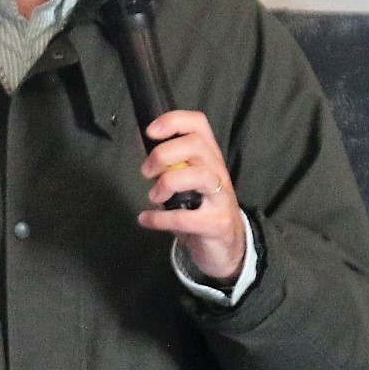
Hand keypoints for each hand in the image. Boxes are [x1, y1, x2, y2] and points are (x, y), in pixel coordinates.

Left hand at [137, 109, 245, 281]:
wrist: (227, 248)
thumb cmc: (200, 210)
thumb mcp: (185, 183)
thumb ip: (167, 164)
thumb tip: (141, 142)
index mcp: (208, 158)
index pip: (198, 125)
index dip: (174, 121)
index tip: (150, 131)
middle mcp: (217, 172)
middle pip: (196, 145)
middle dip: (164, 154)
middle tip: (146, 172)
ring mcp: (221, 197)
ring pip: (199, 175)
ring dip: (168, 183)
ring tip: (153, 196)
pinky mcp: (217, 224)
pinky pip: (187, 217)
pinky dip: (160, 218)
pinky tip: (147, 219)